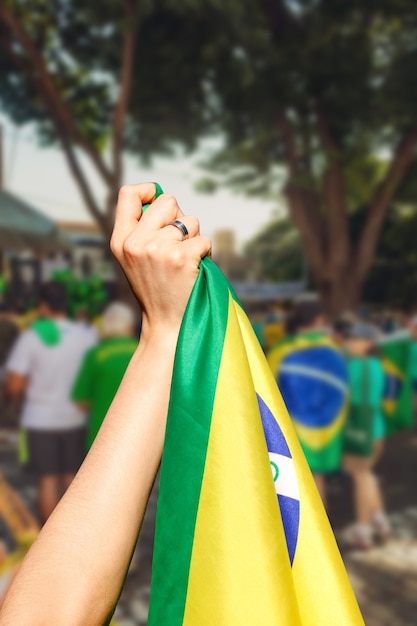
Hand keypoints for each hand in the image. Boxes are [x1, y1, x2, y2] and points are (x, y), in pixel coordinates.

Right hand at [110, 183, 210, 338]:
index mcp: (121, 241)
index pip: (128, 194)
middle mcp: (135, 243)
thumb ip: (143, 230)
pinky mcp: (181, 258)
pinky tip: (195, 270)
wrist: (168, 326)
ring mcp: (158, 250)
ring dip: (194, 238)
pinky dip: (206, 253)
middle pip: (168, 201)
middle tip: (178, 244)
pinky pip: (204, 240)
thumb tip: (166, 200)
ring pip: (190, 220)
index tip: (160, 203)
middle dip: (179, 218)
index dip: (149, 190)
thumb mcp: (136, 260)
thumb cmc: (157, 290)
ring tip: (185, 262)